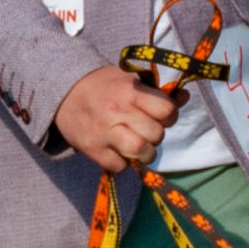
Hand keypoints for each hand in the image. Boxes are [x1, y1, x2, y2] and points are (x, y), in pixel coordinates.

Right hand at [55, 65, 181, 174]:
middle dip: (155, 135)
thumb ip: (157, 92)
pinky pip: (120, 166)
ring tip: (137, 146)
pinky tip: (117, 150)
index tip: (159, 116)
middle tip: (144, 130)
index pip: (167, 111)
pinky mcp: (92, 149)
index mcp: (130, 91)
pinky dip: (123, 162)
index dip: (169, 116)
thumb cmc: (104, 86)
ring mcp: (104, 132)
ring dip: (144, 153)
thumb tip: (185, 96)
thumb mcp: (130, 81)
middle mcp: (117, 111)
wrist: (63, 92)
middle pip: (157, 134)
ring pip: (142, 152)